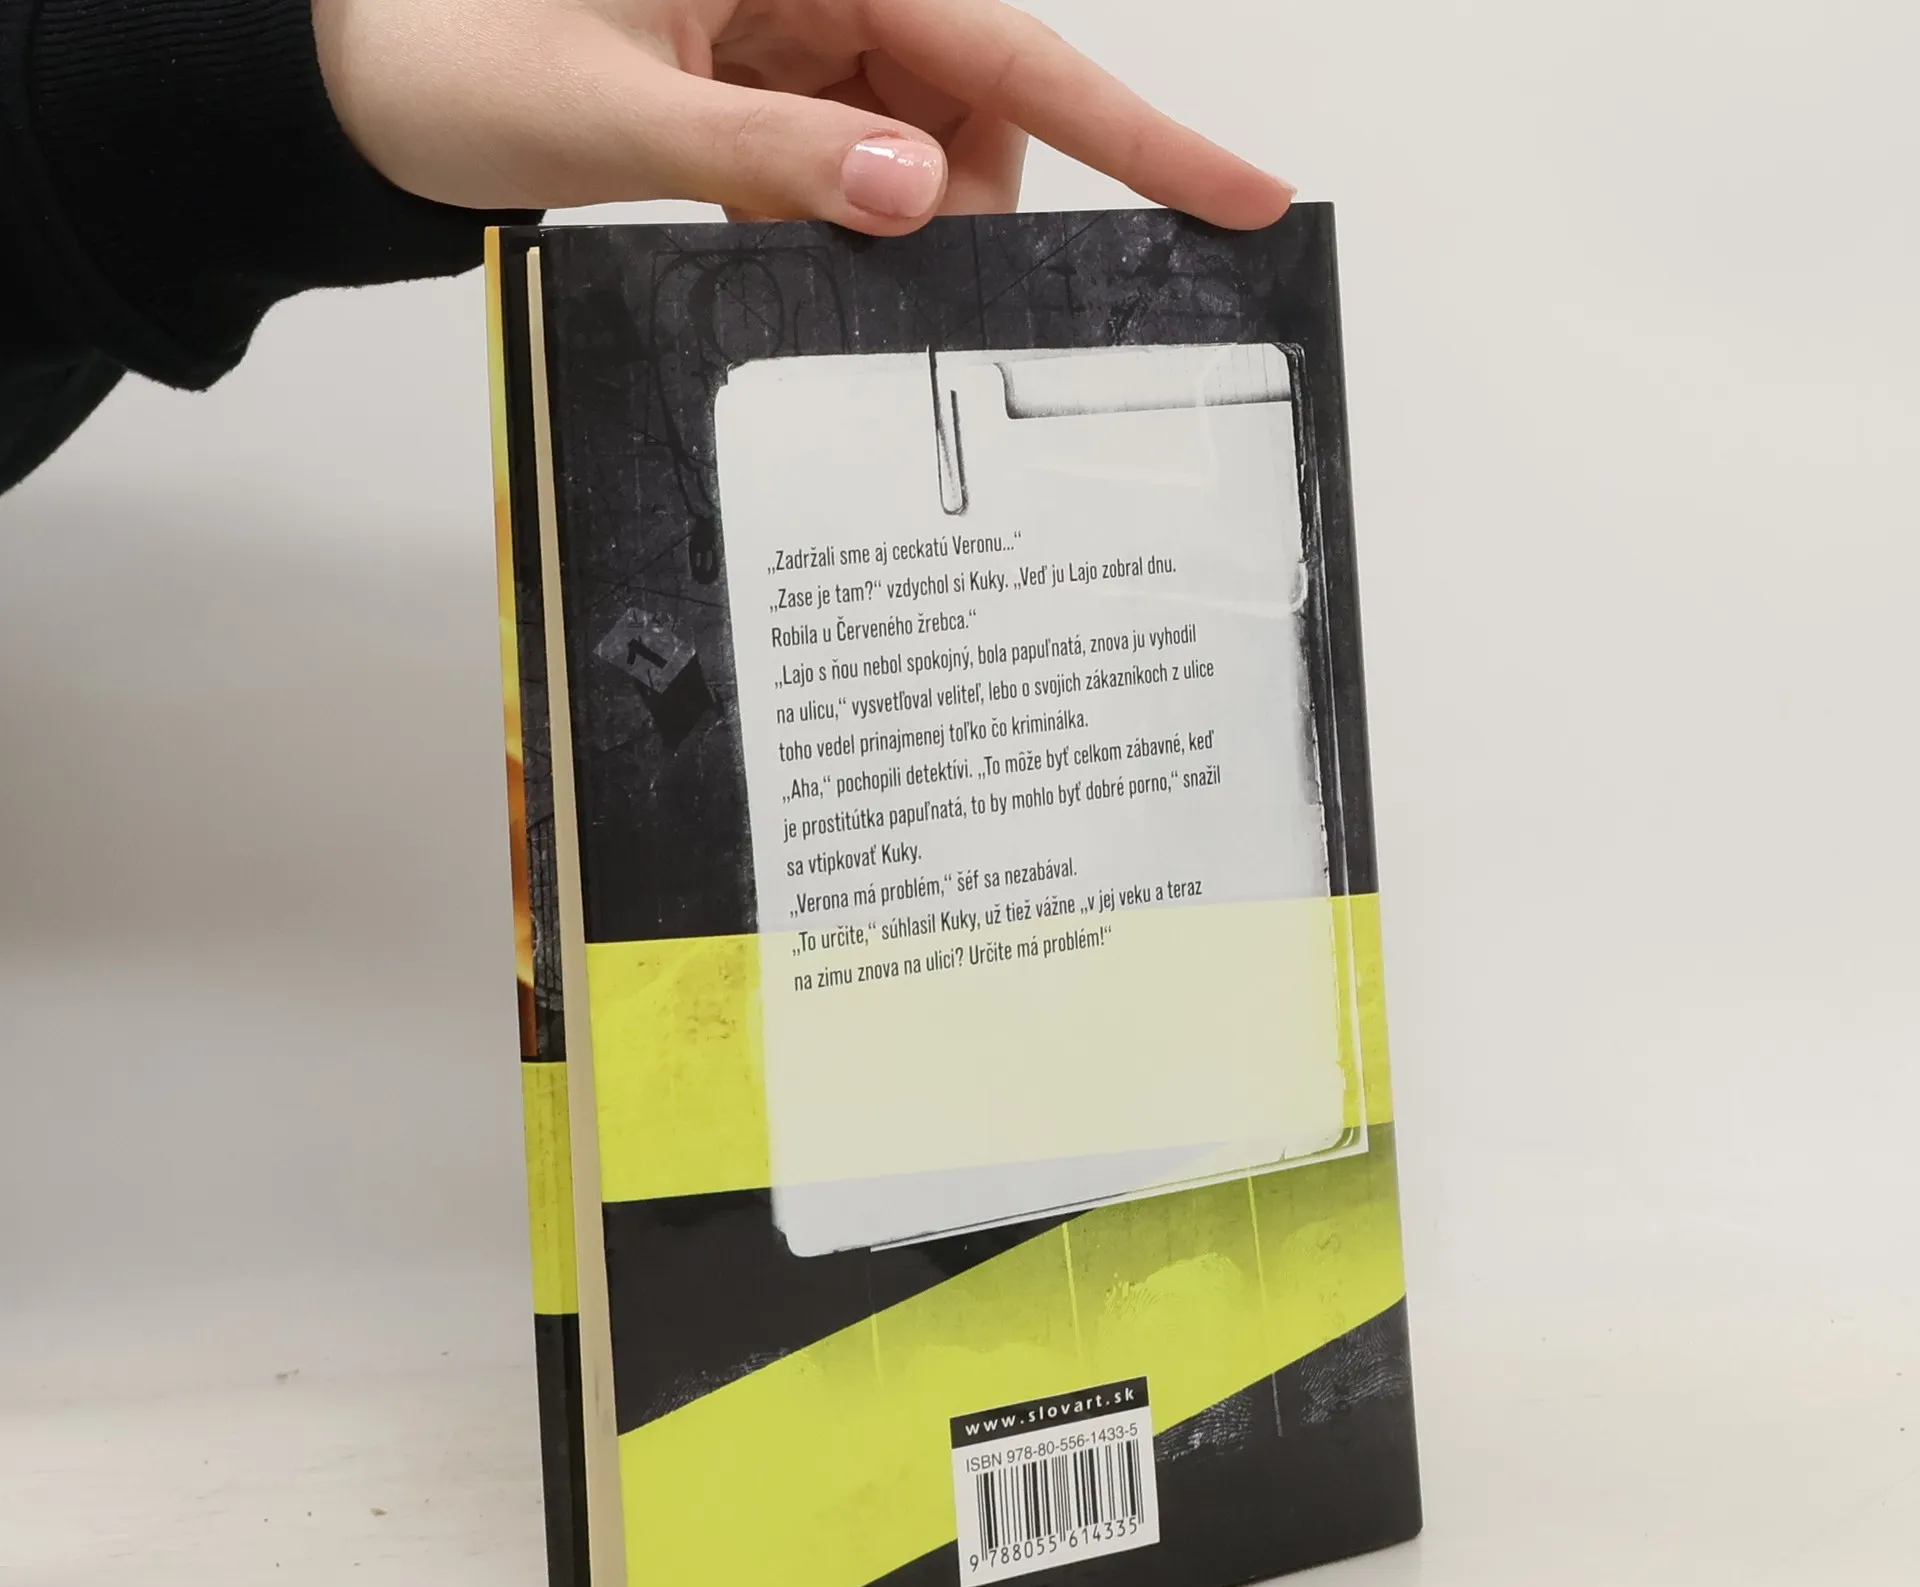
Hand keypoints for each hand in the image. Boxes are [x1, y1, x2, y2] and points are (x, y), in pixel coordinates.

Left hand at [311, 0, 1290, 233]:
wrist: (364, 72)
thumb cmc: (446, 49)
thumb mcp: (604, 112)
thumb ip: (765, 154)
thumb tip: (918, 196)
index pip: (1002, 43)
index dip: (1132, 124)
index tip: (1241, 189)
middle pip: (976, 98)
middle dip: (969, 206)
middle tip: (925, 294)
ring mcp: (796, 26)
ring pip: (923, 138)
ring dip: (895, 223)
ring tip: (790, 247)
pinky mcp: (769, 78)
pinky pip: (855, 155)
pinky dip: (842, 217)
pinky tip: (787, 241)